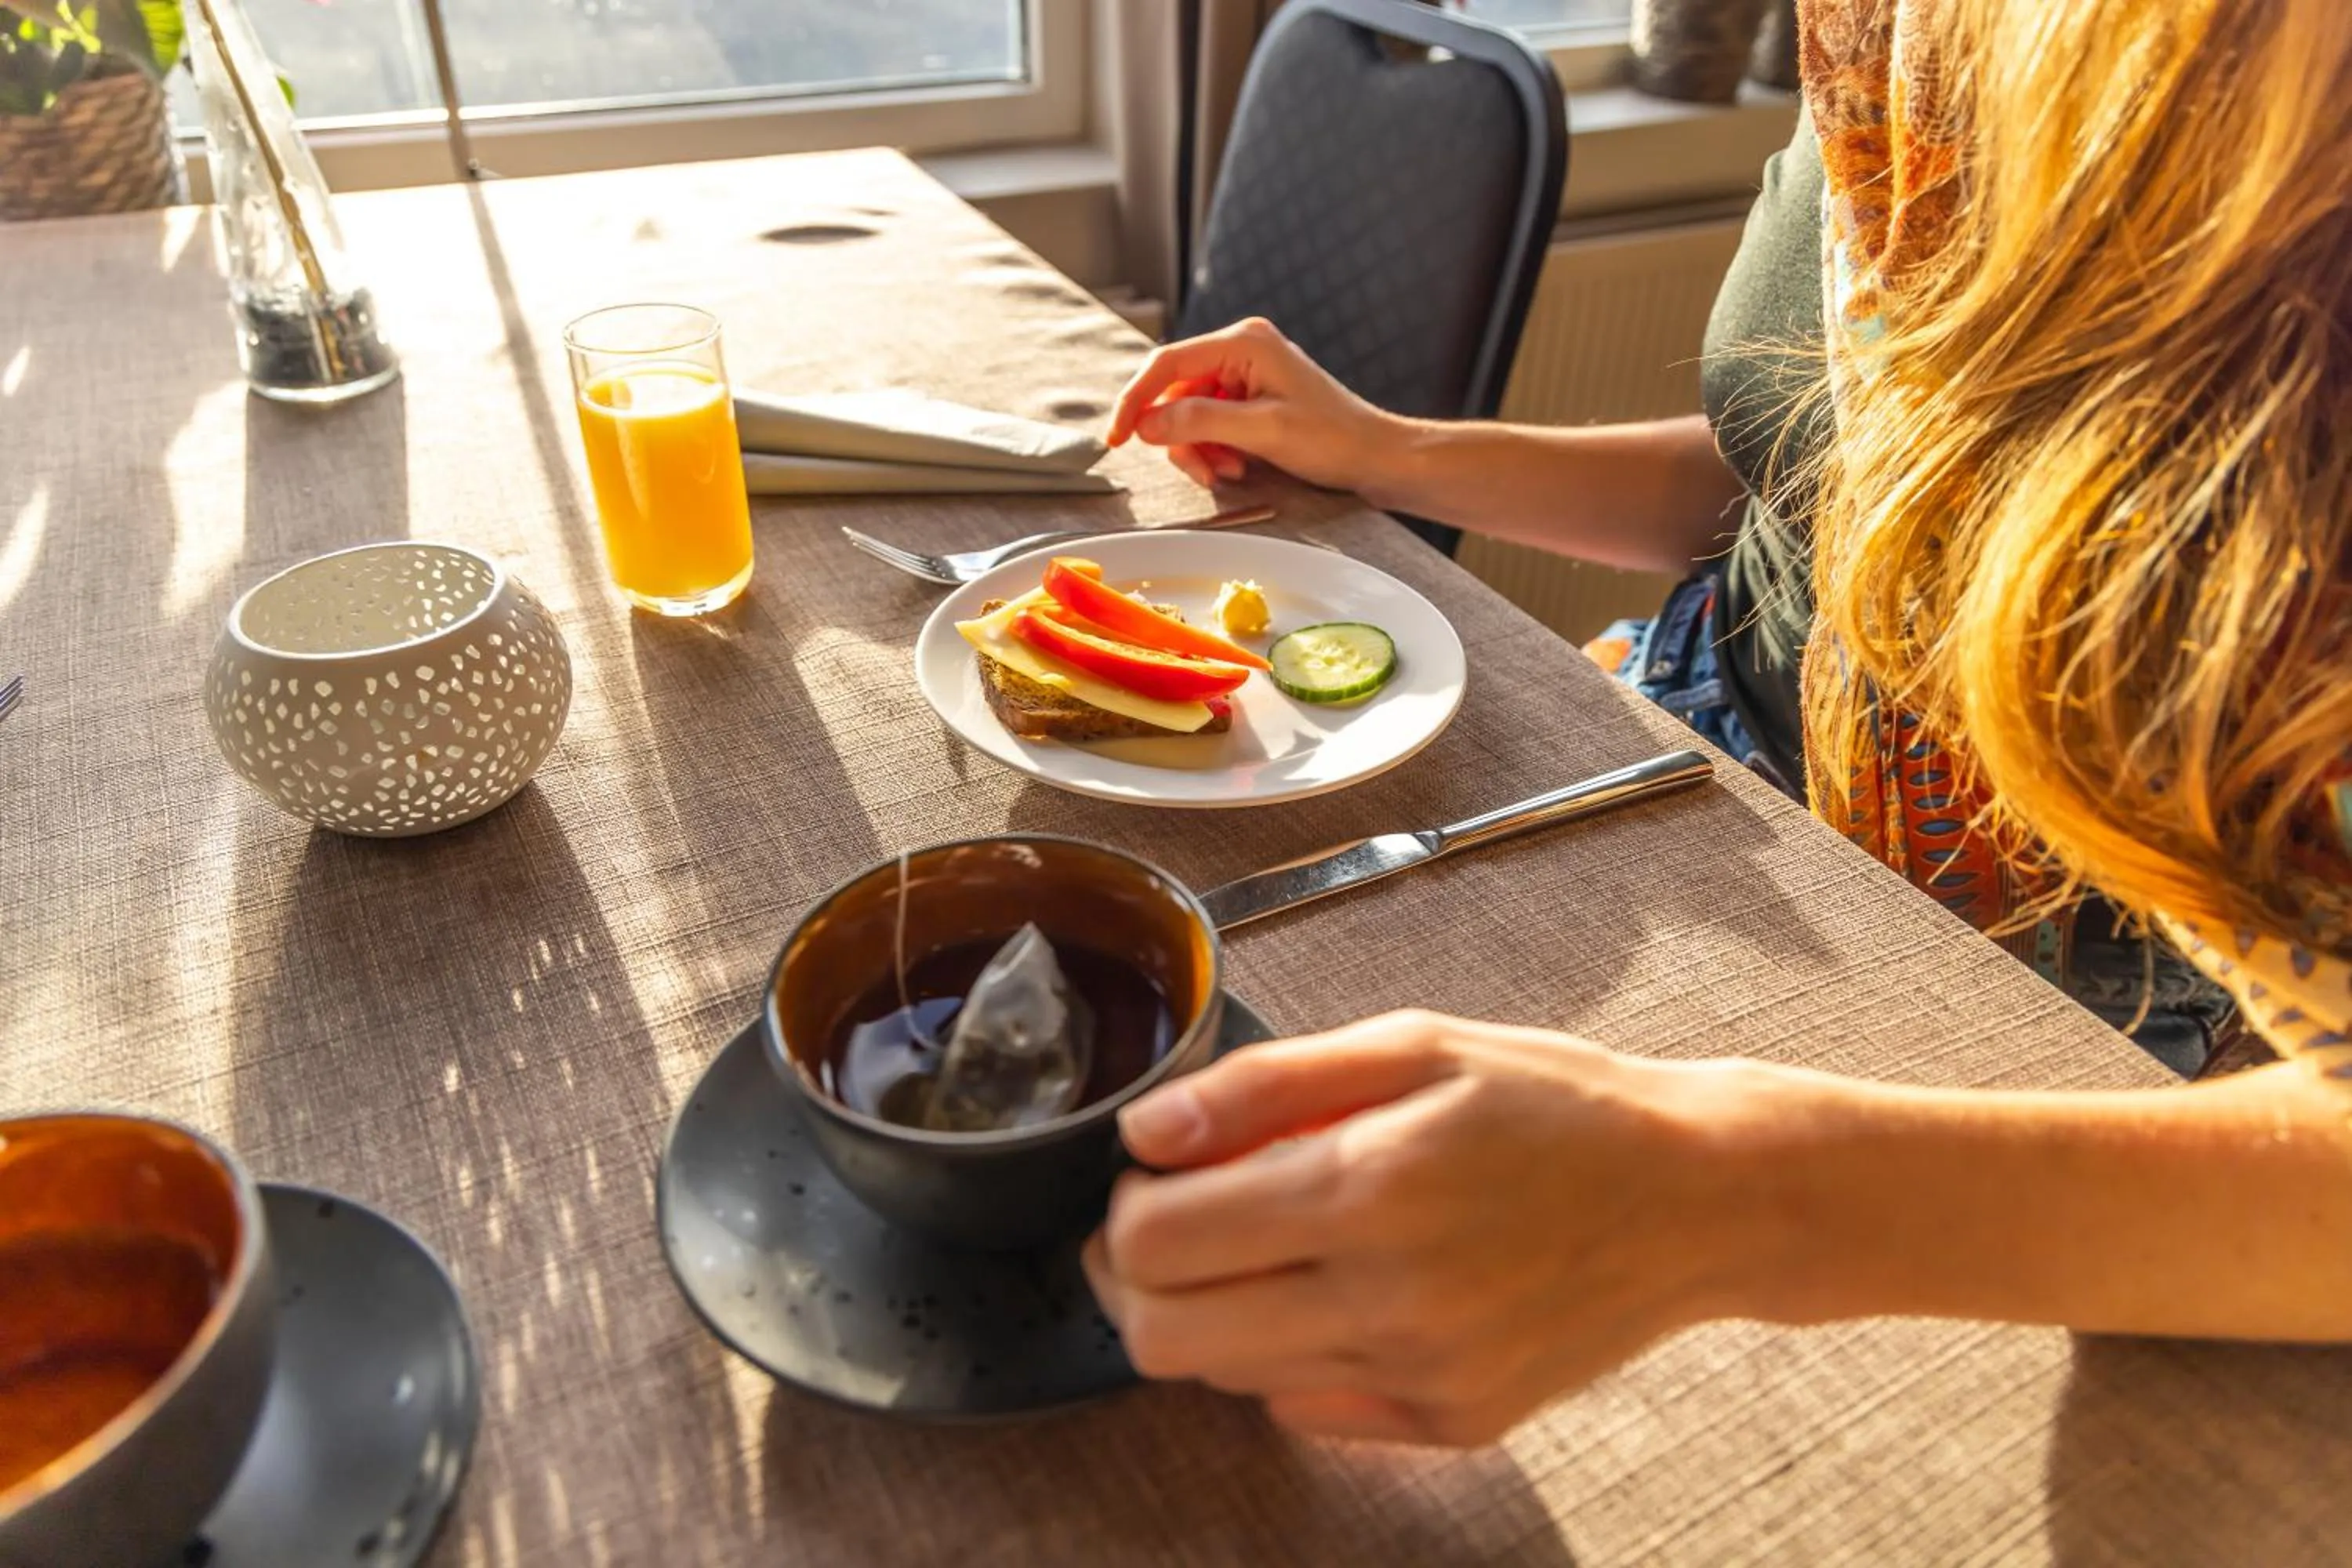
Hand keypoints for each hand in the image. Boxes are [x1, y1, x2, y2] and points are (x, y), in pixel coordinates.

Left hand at [1082, 1012, 1766, 1445]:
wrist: (1701, 1197)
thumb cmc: (1555, 1103)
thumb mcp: (1417, 1044)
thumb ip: (1266, 1083)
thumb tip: (1146, 1128)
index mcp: (1369, 1186)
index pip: (1153, 1244)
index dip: (1126, 1208)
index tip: (1157, 1174)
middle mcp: (1389, 1300)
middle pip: (1162, 1338)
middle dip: (1136, 1279)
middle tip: (1171, 1225)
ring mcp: (1422, 1376)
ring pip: (1227, 1379)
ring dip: (1214, 1313)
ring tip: (1269, 1248)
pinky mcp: (1454, 1423)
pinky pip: (1308, 1411)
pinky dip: (1291, 1356)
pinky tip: (1338, 1294)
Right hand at [1106, 317, 1404, 491]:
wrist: (1376, 457)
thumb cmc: (1333, 439)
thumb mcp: (1262, 431)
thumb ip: (1200, 422)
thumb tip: (1145, 424)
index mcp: (1244, 342)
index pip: (1167, 364)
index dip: (1135, 401)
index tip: (1117, 438)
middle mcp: (1241, 349)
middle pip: (1175, 393)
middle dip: (1180, 437)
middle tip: (1203, 472)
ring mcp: (1245, 373)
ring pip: (1189, 413)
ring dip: (1199, 449)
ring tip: (1229, 472)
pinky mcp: (1250, 397)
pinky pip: (1210, 423)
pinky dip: (1214, 450)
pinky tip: (1237, 467)